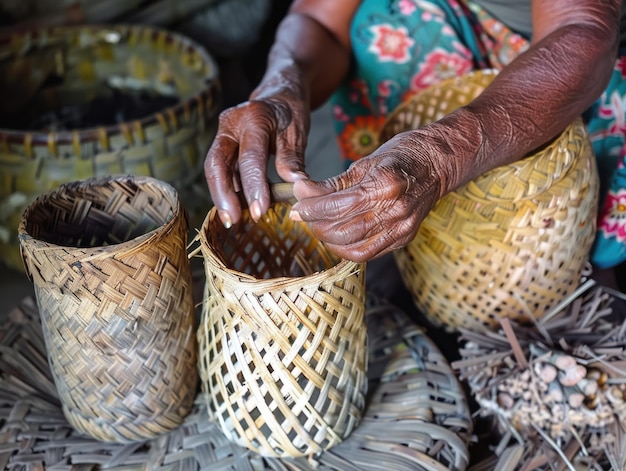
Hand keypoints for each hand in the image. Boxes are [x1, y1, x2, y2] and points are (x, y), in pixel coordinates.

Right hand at [204, 66, 309, 227]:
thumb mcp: (297, 131)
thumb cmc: (290, 111)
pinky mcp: (223, 145)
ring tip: (233, 220)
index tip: (260, 212)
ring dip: (222, 196)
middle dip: (222, 195)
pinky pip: (222, 170)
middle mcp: (231, 124)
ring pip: (215, 169)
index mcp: (253, 117)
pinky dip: (229, 189)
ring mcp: (223, 134)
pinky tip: (237, 208)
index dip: (253, 187)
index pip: (250, 158)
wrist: (279, 93)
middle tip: (232, 221)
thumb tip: (294, 185)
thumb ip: (292, 158)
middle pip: (217, 164)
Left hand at [290, 130, 445, 262]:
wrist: (439, 163)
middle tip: (303, 215)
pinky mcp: (404, 238)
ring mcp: (402, 228)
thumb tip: (302, 193)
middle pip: (343, 230)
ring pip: (354, 247)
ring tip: (317, 225)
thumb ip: (333, 183)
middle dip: (316, 224)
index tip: (296, 204)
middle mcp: (396, 210)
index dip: (312, 208)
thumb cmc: (401, 155)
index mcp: (385, 185)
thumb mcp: (365, 162)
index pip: (338, 205)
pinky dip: (346, 248)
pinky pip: (369, 253)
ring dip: (328, 239)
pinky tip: (336, 237)